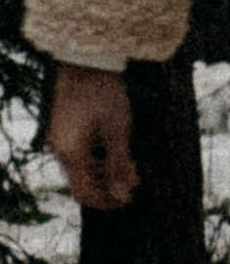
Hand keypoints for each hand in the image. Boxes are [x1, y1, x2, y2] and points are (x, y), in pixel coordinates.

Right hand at [48, 65, 136, 211]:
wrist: (84, 61)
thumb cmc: (103, 93)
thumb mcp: (118, 130)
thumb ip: (119, 165)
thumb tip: (123, 194)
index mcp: (71, 153)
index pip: (85, 194)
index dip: (107, 201)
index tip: (129, 198)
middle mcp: (60, 151)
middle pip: (83, 183)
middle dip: (110, 186)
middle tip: (135, 180)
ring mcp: (59, 141)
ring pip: (82, 169)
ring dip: (106, 172)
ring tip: (131, 165)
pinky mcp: (63, 131)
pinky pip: (78, 154)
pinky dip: (97, 158)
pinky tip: (116, 152)